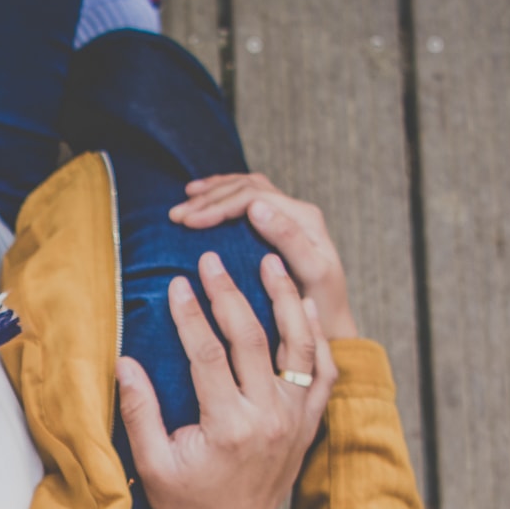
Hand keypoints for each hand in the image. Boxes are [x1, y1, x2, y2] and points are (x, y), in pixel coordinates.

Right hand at [117, 250, 338, 508]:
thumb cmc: (189, 502)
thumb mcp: (154, 464)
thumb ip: (139, 412)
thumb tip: (124, 363)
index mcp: (228, 426)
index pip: (208, 354)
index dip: (191, 315)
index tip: (178, 283)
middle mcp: (269, 417)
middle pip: (253, 339)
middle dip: (230, 294)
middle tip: (215, 261)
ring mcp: (295, 419)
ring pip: (298, 346)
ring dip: (285, 300)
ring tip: (272, 263)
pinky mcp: (309, 422)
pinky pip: (322, 372)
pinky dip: (316, 337)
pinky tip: (304, 306)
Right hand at [169, 173, 357, 340]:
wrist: (331, 321)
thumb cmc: (320, 304)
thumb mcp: (310, 272)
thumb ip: (287, 238)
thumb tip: (255, 207)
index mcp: (304, 218)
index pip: (254, 197)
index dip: (218, 205)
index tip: (189, 222)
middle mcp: (296, 210)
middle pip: (247, 188)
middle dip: (209, 198)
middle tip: (177, 215)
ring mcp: (286, 215)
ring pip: (244, 187)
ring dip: (212, 192)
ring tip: (184, 202)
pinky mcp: (276, 224)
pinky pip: (245, 197)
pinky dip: (221, 194)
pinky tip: (201, 197)